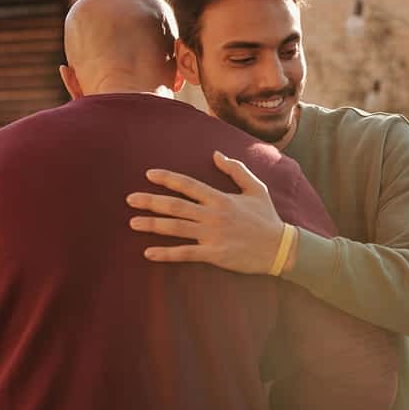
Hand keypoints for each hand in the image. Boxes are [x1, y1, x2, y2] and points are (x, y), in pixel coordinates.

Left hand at [126, 151, 286, 274]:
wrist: (279, 247)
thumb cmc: (267, 217)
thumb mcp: (256, 188)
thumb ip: (236, 170)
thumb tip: (216, 154)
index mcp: (221, 198)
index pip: (188, 185)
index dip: (168, 179)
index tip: (149, 175)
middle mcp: (213, 215)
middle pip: (175, 206)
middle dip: (151, 201)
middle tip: (130, 199)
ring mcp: (212, 236)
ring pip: (176, 229)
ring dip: (152, 225)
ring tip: (133, 222)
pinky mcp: (214, 254)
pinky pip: (185, 254)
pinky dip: (166, 254)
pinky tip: (148, 253)